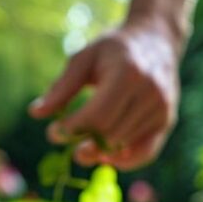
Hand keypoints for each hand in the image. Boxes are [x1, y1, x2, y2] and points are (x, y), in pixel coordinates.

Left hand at [31, 17, 181, 170]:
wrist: (156, 40)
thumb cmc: (113, 49)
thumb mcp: (84, 58)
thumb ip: (61, 87)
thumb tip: (35, 113)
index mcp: (128, 72)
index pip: (98, 115)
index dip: (72, 129)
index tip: (54, 132)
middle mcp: (150, 92)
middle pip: (111, 134)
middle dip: (85, 145)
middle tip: (69, 148)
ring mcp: (162, 108)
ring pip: (125, 145)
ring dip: (101, 153)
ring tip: (85, 149)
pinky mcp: (167, 120)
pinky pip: (146, 153)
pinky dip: (125, 161)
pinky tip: (106, 157)